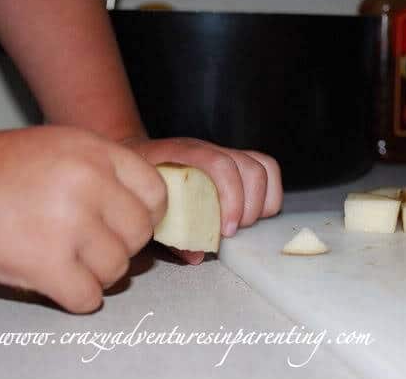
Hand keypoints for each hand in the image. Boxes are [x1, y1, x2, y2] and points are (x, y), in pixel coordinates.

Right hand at [0, 126, 165, 312]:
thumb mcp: (62, 148)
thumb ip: (106, 172)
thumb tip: (145, 208)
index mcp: (95, 152)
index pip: (156, 192)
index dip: (149, 214)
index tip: (134, 224)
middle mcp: (88, 183)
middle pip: (140, 233)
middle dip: (122, 245)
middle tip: (96, 244)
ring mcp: (68, 222)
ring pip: (118, 268)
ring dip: (97, 272)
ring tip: (71, 260)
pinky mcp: (44, 262)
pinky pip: (89, 296)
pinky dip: (77, 296)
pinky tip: (60, 281)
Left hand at [123, 137, 282, 244]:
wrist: (137, 153)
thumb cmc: (140, 180)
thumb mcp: (146, 205)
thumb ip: (169, 233)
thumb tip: (196, 255)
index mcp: (183, 154)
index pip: (220, 165)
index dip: (231, 198)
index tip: (227, 231)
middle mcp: (210, 148)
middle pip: (249, 168)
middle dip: (248, 208)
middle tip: (231, 232)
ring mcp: (225, 152)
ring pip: (263, 167)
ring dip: (261, 202)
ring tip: (243, 223)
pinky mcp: (237, 160)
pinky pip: (266, 170)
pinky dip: (268, 195)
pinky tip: (252, 214)